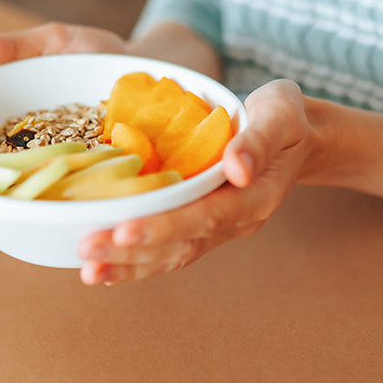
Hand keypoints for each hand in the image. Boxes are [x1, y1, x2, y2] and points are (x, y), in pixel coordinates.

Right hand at [0, 22, 128, 221]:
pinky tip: (79, 223)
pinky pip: (98, 204)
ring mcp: (85, 178)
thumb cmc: (100, 54)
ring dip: (30, 217)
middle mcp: (52, 164)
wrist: (161, 64)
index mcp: (27, 137)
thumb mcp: (56, 43)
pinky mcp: (122, 184)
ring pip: (49, 205)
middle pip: (10, 192)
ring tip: (14, 223)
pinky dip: (86, 215)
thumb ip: (14, 48)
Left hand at [77, 79, 311, 285]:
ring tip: (89, 268)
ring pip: (172, 255)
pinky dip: (136, 260)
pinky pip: (169, 249)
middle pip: (182, 244)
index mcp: (256, 197)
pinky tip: (105, 265)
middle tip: (88, 248)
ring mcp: (220, 227)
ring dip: (129, 265)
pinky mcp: (204, 225)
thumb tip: (238, 169)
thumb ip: (259, 140)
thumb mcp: (280, 114)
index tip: (124, 231)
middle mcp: (237, 221)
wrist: (295, 135)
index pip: (206, 216)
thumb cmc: (285, 118)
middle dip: (133, 250)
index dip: (164, 226)